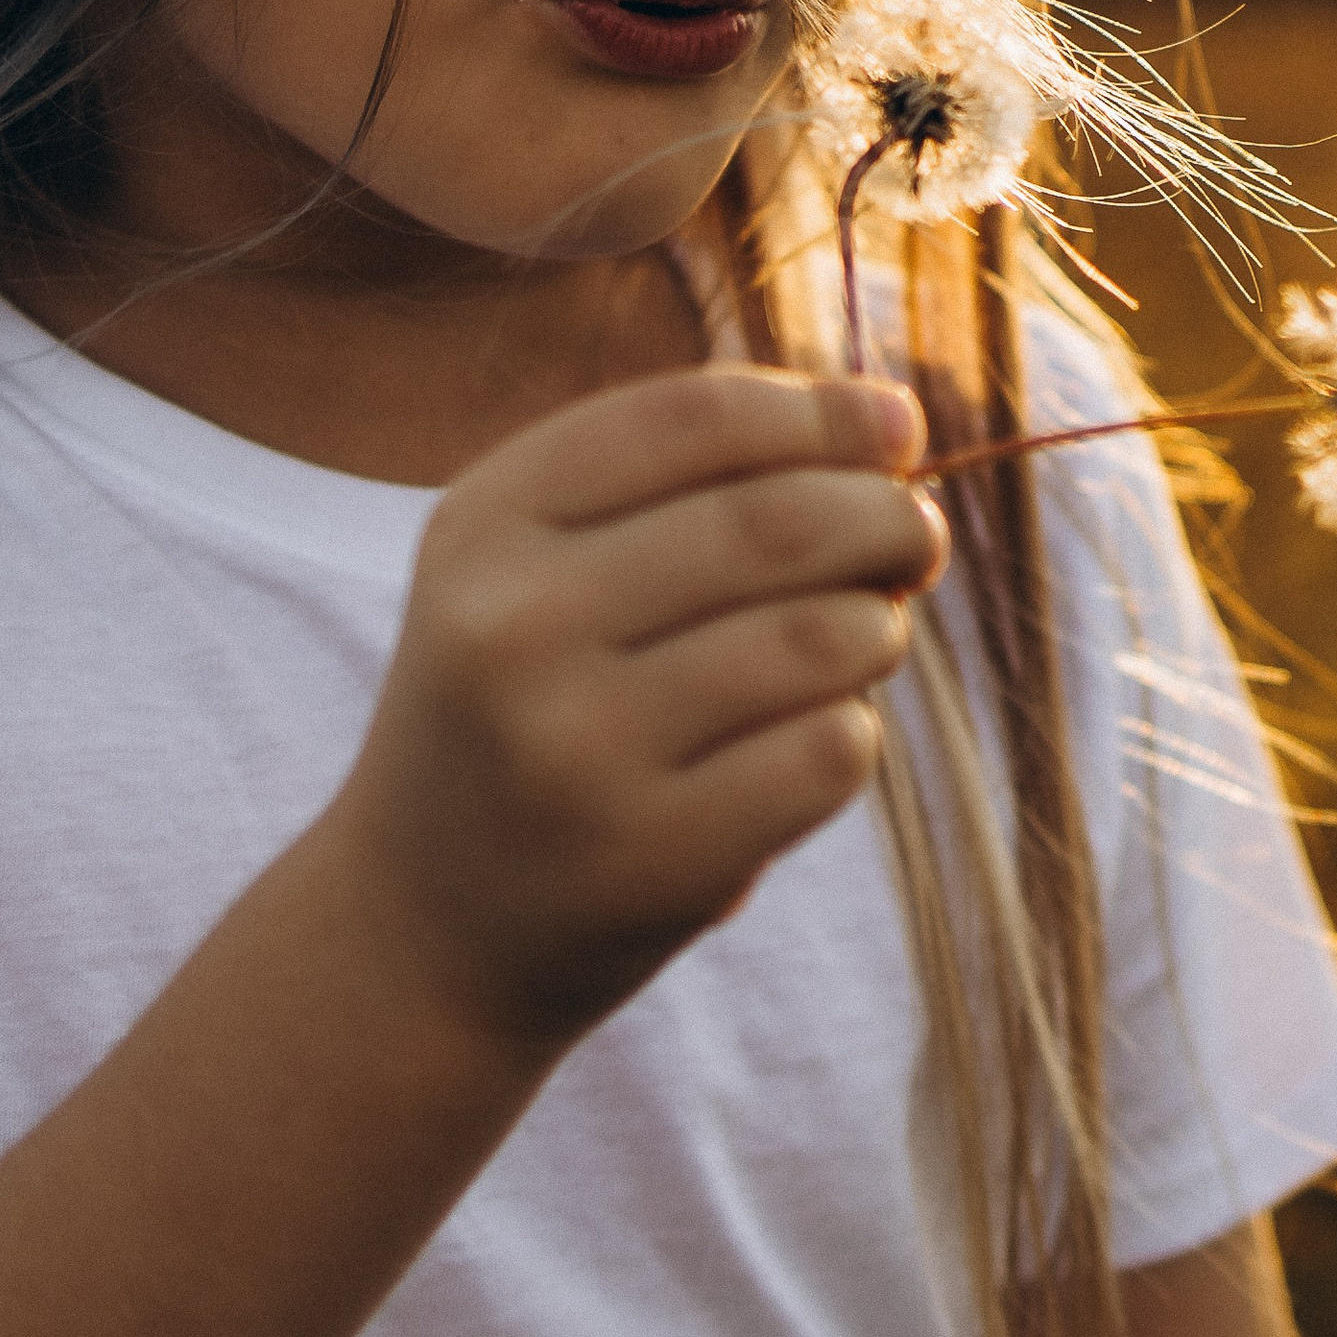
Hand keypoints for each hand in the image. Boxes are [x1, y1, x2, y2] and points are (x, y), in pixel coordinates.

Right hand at [329, 367, 943, 1055]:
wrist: (423, 925)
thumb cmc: (525, 707)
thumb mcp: (538, 566)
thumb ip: (686, 480)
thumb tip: (891, 423)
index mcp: (486, 524)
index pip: (696, 416)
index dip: (823, 411)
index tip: (897, 426)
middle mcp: (513, 626)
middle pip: (774, 521)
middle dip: (883, 516)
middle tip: (914, 537)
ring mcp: (577, 749)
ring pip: (820, 638)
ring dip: (876, 628)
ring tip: (862, 639)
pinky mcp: (651, 859)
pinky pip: (828, 753)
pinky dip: (852, 733)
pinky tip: (811, 738)